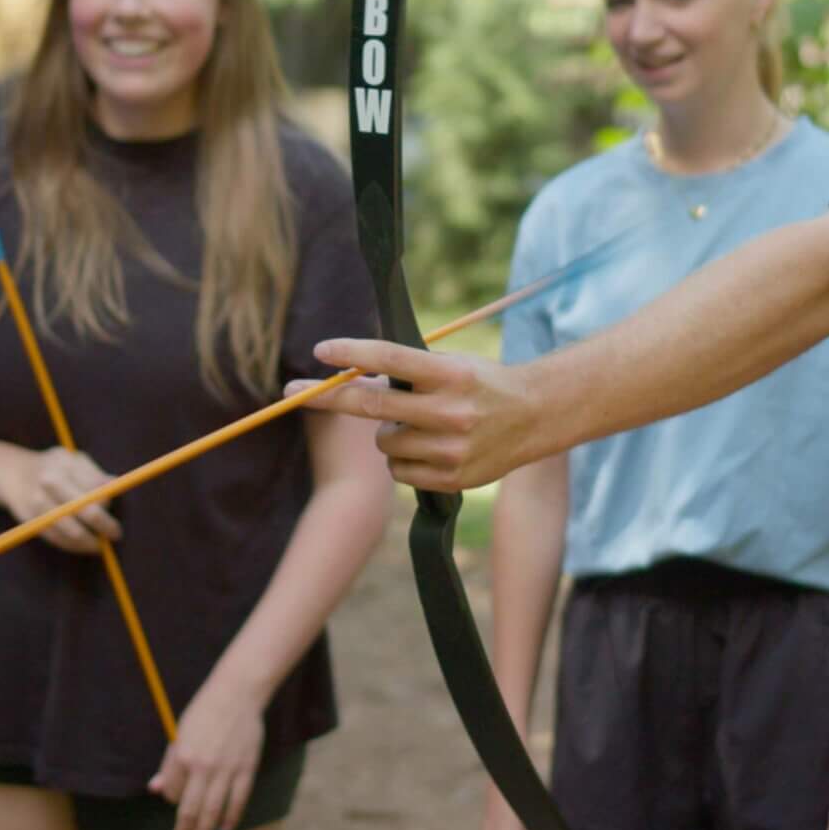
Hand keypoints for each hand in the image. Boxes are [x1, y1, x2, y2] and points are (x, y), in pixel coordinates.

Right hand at [0, 446, 120, 554]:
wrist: (12, 472)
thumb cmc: (54, 467)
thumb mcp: (73, 461)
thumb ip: (94, 473)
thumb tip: (116, 484)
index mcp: (66, 464)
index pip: (95, 486)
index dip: (108, 501)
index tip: (114, 508)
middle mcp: (51, 481)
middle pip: (84, 508)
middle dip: (104, 524)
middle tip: (116, 534)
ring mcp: (39, 501)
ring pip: (70, 528)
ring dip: (88, 541)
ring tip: (99, 545)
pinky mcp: (30, 519)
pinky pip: (56, 538)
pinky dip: (72, 546)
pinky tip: (83, 546)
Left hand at [151, 679, 265, 829]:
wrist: (238, 693)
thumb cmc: (205, 712)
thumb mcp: (179, 734)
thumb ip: (169, 765)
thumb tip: (155, 789)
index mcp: (182, 756)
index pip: (173, 793)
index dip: (172, 802)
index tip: (176, 804)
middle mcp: (203, 766)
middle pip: (191, 810)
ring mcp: (226, 769)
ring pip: (213, 811)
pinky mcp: (246, 768)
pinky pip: (238, 800)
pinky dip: (231, 817)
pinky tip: (226, 828)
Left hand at [293, 341, 540, 492]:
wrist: (535, 417)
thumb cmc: (482, 383)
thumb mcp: (452, 365)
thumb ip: (409, 371)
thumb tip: (350, 377)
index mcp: (451, 374)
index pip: (392, 359)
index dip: (352, 353)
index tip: (320, 351)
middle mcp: (451, 411)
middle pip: (372, 405)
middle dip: (328, 397)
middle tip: (293, 391)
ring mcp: (451, 449)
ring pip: (384, 442)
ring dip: (386, 431)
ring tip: (416, 423)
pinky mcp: (452, 478)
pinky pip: (398, 471)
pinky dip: (402, 459)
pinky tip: (427, 447)